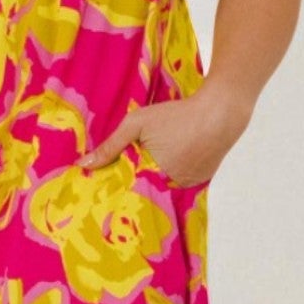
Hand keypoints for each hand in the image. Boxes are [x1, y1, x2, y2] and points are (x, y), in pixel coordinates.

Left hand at [79, 86, 243, 188]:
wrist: (220, 113)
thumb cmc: (176, 115)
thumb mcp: (137, 124)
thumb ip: (111, 145)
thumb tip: (83, 164)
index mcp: (152, 176)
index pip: (128, 190)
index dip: (119, 185)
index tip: (106, 184)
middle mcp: (171, 187)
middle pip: (147, 188)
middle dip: (138, 180)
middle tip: (134, 165)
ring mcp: (188, 186)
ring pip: (165, 186)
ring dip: (158, 176)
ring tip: (160, 156)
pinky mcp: (201, 181)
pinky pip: (181, 182)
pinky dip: (176, 172)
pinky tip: (178, 156)